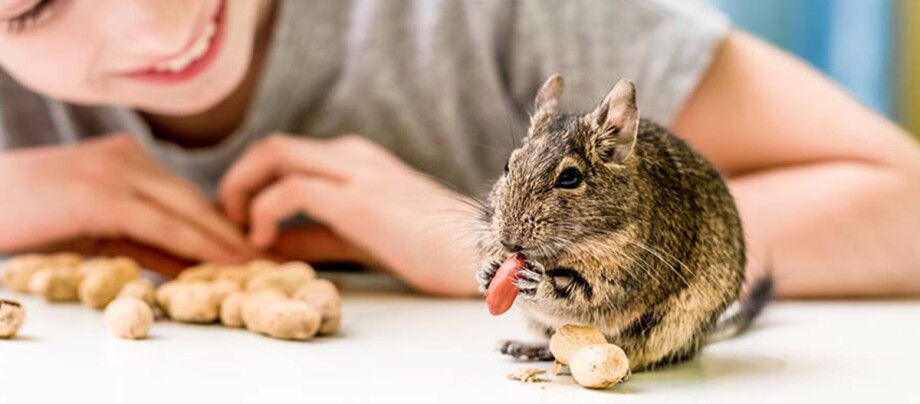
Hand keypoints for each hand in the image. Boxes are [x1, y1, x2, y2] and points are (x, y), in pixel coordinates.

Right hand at [0, 135, 257, 270]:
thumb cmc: (29, 220)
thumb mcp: (97, 230)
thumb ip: (144, 242)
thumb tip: (191, 267)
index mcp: (128, 160)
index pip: (186, 196)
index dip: (223, 224)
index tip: (255, 248)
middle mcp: (129, 159)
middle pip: (195, 201)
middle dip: (234, 232)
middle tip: (273, 258)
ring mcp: (116, 172)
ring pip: (186, 211)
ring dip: (224, 241)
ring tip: (259, 266)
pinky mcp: (104, 196)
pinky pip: (162, 225)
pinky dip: (197, 246)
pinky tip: (223, 264)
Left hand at [220, 134, 482, 295]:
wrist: (480, 256)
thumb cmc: (430, 252)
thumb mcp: (360, 239)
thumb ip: (315, 236)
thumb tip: (267, 243)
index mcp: (356, 161)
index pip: (287, 156)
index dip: (251, 185)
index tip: (238, 222)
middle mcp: (352, 156)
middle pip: (272, 146)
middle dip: (237, 180)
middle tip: (228, 221)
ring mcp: (355, 172)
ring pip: (273, 154)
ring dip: (242, 190)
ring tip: (240, 231)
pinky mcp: (357, 198)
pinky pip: (290, 190)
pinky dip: (264, 212)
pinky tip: (264, 242)